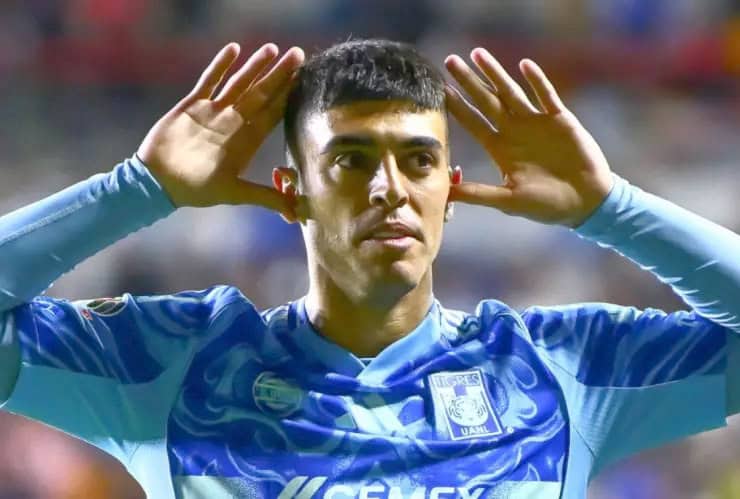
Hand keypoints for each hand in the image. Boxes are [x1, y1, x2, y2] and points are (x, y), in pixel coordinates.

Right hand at [137, 42, 303, 214]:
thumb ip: (265, 198)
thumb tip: (295, 214)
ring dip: (255, 66)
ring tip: (273, 49)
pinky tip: (234, 49)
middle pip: (262, 93)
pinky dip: (221, 65)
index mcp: (247, 140)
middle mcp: (234, 122)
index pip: (273, 113)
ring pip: (239, 83)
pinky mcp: (193, 105)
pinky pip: (209, 81)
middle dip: (280, 75)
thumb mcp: (235, 193)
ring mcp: (214, 111)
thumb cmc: (197, 190)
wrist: (159, 182)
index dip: (289, 97)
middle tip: (298, 54)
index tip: (305, 80)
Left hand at [444, 48, 613, 226]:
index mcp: (500, 149)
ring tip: (478, 54)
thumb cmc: (546, 205)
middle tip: (450, 61)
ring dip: (495, 73)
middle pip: (486, 101)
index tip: (439, 90)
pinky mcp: (560, 120)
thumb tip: (445, 194)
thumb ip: (477, 194)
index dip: (456, 107)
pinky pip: (547, 96)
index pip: (473, 123)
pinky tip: (524, 65)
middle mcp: (514, 131)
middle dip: (468, 82)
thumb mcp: (508, 200)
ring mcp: (536, 123)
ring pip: (511, 92)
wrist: (585, 202)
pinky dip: (537, 81)